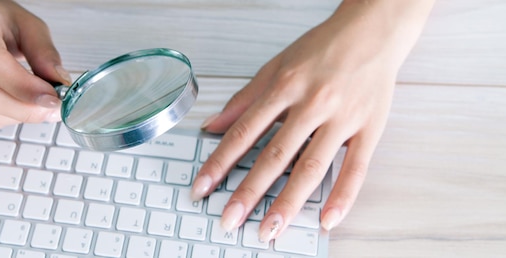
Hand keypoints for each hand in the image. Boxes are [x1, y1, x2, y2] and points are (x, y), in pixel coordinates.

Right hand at [0, 0, 70, 132]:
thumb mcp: (29, 25)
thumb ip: (45, 53)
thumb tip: (60, 83)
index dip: (22, 86)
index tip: (52, 98)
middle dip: (24, 109)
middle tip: (51, 109)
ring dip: (14, 117)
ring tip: (32, 105)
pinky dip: (0, 121)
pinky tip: (12, 107)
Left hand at [191, 0, 433, 241]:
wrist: (372, 30)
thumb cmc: (322, 48)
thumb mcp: (275, 66)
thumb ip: (243, 100)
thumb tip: (212, 126)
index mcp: (284, 86)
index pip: (244, 132)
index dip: (220, 162)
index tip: (202, 187)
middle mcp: (311, 104)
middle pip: (274, 155)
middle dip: (249, 192)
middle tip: (229, 219)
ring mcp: (342, 118)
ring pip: (311, 167)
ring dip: (289, 202)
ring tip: (270, 229)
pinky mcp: (369, 129)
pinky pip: (356, 168)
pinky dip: (342, 196)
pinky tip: (327, 219)